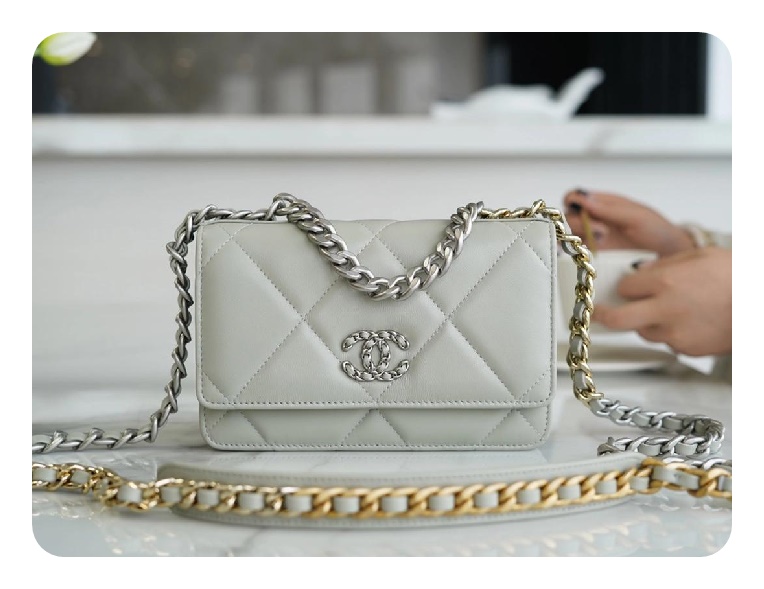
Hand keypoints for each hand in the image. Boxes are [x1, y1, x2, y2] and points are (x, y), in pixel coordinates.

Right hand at [563, 190, 695, 255]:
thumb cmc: (657, 231)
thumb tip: (583, 198)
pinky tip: (586, 253)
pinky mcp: (593, 256)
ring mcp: (592, 238)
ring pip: (567, 234)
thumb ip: (609, 209)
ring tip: (601, 240)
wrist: (669, 256)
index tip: (581, 208)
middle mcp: (594, 219)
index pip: (575, 197)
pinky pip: (573, 252)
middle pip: (568, 216)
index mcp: (603, 204)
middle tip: (600, 229)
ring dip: (578, 236)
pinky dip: (572, 252)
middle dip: (578, 221)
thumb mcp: (637, 216)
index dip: (572, 200)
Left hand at [593, 247, 731, 356]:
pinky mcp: (687, 350)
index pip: (624, 288)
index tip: (624, 287)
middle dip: (604, 315)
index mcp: (665, 282)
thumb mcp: (698, 256)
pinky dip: (670, 333)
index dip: (624, 287)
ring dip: (645, 322)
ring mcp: (675, 333)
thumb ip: (663, 265)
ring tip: (668, 310)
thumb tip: (639, 273)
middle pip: (617, 319)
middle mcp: (665, 310)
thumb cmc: (737, 277)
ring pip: (642, 331)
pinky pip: (667, 343)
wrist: (762, 306)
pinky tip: (689, 321)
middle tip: (599, 312)